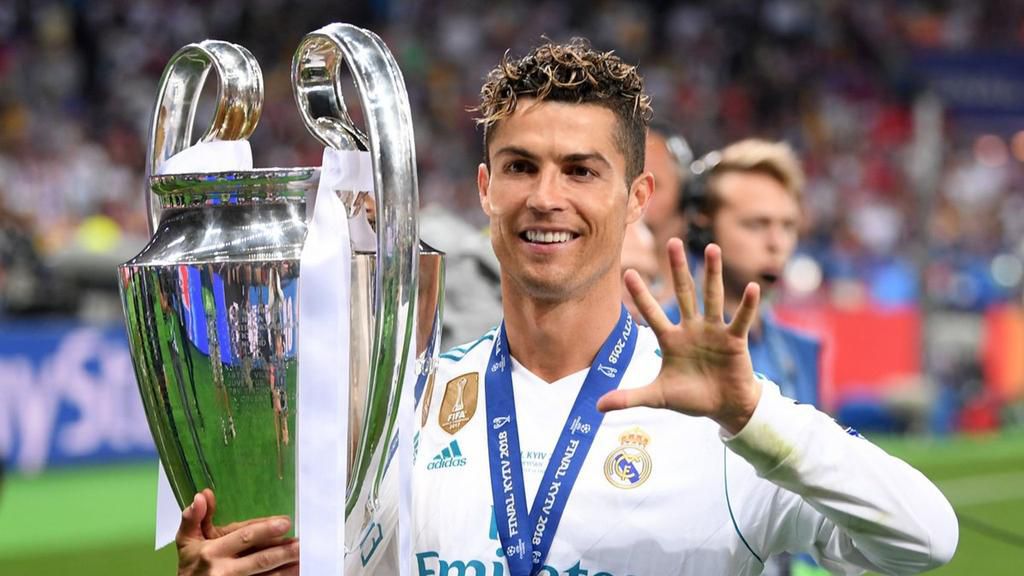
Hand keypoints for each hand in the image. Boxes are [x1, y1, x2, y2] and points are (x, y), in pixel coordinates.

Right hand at [176, 489, 299, 575]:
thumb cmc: (190, 566)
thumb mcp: (186, 541)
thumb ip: (193, 518)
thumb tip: (202, 495)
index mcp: (212, 552)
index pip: (244, 537)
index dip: (265, 530)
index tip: (285, 522)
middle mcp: (224, 570)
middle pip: (259, 559)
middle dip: (282, 550)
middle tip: (300, 542)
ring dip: (286, 567)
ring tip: (303, 556)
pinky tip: (295, 571)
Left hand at [597, 240, 761, 433]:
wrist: (724, 407)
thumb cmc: (691, 398)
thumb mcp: (657, 397)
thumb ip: (629, 398)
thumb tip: (598, 407)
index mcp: (670, 339)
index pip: (652, 312)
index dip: (641, 295)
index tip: (628, 272)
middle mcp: (691, 329)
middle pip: (684, 293)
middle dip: (678, 269)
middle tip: (672, 242)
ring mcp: (714, 332)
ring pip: (712, 297)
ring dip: (712, 274)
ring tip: (711, 248)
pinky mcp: (734, 340)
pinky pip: (741, 320)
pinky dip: (747, 305)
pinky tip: (753, 288)